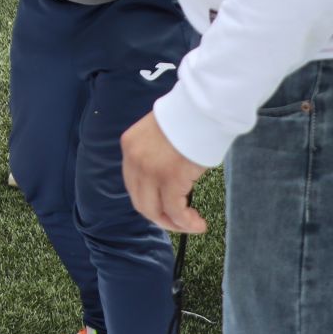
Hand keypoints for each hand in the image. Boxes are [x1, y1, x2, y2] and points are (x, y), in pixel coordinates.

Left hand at [121, 112, 207, 233]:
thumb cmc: (189, 118)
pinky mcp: (170, 179)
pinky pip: (175, 210)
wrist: (202, 108)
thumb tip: (164, 178)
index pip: (133, 183)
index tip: (166, 207)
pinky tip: (198, 223)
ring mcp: (150, 170)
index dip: (149, 200)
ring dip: (174, 223)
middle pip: (140, 200)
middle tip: (180, 222)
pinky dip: (186, 222)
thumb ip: (155, 154)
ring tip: (193, 225)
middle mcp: (134, 160)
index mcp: (130, 146)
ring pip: (154, 210)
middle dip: (160, 216)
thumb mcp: (160, 134)